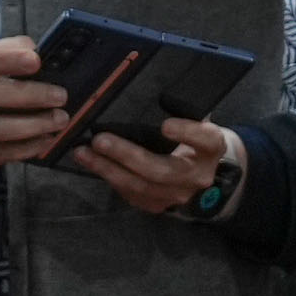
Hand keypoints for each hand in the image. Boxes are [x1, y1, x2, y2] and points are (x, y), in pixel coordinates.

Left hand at [65, 112, 240, 220]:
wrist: (203, 171)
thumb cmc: (193, 137)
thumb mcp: (196, 120)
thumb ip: (182, 108)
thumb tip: (156, 90)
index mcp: (211, 148)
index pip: (205, 140)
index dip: (187, 133)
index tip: (166, 125)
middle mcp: (197, 176)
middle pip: (161, 170)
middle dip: (126, 155)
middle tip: (100, 141)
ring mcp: (177, 195)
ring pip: (140, 186)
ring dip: (108, 169)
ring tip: (84, 153)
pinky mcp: (158, 205)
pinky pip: (130, 195)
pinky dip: (109, 178)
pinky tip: (92, 164)